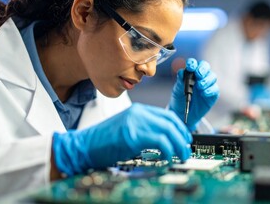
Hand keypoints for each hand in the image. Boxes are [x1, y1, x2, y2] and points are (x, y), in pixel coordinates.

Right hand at [52, 103, 191, 175]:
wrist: (82, 146)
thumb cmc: (102, 141)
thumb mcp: (127, 129)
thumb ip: (144, 128)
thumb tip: (164, 139)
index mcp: (138, 110)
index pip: (167, 115)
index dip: (180, 128)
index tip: (185, 138)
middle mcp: (138, 113)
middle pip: (171, 122)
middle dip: (183, 137)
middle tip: (186, 150)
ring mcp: (135, 123)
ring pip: (168, 131)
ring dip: (179, 146)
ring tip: (181, 156)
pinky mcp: (133, 136)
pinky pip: (160, 142)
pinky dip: (168, 151)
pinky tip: (167, 159)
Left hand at [169, 58, 218, 131]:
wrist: (182, 113)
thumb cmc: (179, 99)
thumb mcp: (177, 90)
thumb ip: (180, 81)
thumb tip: (181, 72)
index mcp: (191, 73)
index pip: (194, 64)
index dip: (193, 63)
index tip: (190, 66)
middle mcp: (200, 76)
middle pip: (205, 66)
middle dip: (202, 69)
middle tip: (198, 75)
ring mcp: (207, 84)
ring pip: (212, 77)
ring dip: (206, 80)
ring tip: (199, 87)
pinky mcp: (212, 94)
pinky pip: (215, 89)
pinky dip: (210, 90)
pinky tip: (204, 93)